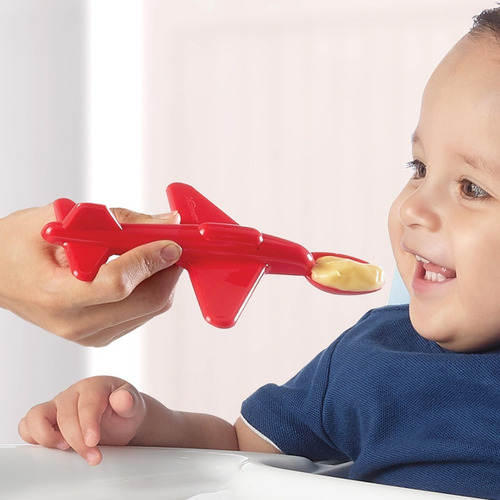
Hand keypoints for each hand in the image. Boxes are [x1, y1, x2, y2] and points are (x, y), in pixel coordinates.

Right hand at [0, 204, 181, 345]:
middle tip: (173, 245)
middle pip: (147, 303)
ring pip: (151, 310)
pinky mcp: (98, 336)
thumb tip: (169, 222)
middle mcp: (75, 323)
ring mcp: (88, 335)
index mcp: (57, 294)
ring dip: (162, 280)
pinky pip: (141, 315)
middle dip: (169, 271)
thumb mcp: (61, 218)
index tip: (173, 242)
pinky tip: (139, 271)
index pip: (119, 283)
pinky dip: (150, 291)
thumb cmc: (18, 243)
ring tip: (154, 253)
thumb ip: (120, 220)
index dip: (151, 260)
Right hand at [18, 376, 146, 464]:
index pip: (86, 402)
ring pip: (37, 416)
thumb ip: (129, 402)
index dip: (88, 423)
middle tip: (93, 456)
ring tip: (66, 450)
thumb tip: (123, 398)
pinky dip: (34, 438)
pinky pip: (28, 425)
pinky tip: (54, 448)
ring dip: (47, 437)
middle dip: (77, 440)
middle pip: (64, 415)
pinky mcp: (47, 420)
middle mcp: (73, 394)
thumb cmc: (125, 410)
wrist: (121, 419)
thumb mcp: (134, 406)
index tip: (93, 442)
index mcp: (94, 386)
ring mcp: (57, 406)